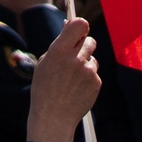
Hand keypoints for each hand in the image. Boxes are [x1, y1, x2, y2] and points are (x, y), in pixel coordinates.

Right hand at [25, 18, 100, 141]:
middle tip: (75, 55)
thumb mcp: (44, 63)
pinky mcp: (96, 83)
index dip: (80, 25)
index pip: (79, 24)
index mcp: (59, 51)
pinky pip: (95, 73)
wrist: (53, 117)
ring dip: (85, 63)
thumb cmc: (45, 88)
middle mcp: (75, 58)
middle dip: (84, 45)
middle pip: (90, 40)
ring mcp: (88, 71)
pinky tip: (77, 88)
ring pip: (93, 58)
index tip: (77, 30)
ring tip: (72, 78)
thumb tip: (69, 25)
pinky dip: (88, 78)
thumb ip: (59, 44)